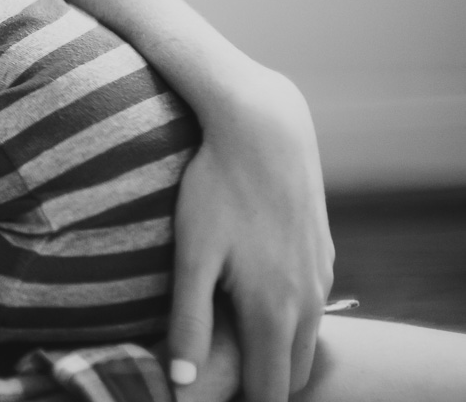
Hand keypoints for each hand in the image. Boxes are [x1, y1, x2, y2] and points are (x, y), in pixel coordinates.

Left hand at [167, 64, 333, 401]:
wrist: (265, 130)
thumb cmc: (218, 189)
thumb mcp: (192, 255)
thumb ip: (189, 321)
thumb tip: (182, 382)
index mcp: (274, 311)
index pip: (269, 390)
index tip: (212, 396)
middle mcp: (308, 302)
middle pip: (290, 372)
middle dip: (261, 383)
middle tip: (219, 373)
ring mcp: (321, 277)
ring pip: (305, 340)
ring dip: (275, 351)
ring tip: (232, 342)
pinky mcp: (323, 254)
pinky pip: (311, 306)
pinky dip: (288, 320)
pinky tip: (253, 299)